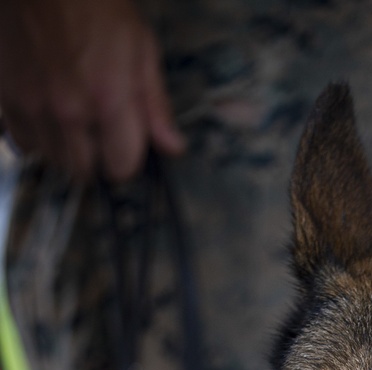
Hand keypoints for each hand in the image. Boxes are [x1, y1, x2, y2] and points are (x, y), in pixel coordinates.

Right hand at [0, 0, 183, 181]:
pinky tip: (49, 118)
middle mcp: (69, 110)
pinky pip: (24, 142)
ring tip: (74, 122)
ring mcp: (34, 105)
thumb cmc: (96, 4)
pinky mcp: (7, 97)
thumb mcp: (141, 47)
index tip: (124, 146)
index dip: (126, 160)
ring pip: (55, 160)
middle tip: (99, 135)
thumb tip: (173, 147)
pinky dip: (37, 138)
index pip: (121, 167)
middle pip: (85, 170)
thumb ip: (156, 104)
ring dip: (67, 150)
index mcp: (109, 99)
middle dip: (97, 159)